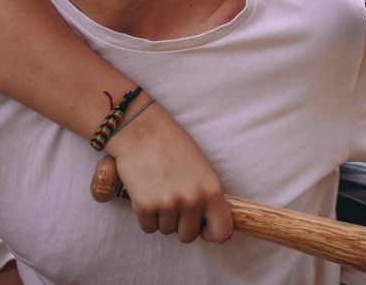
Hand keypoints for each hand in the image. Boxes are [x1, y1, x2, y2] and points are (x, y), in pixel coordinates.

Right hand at [104, 103, 232, 242]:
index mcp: (213, 190)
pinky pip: (148, 228)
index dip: (211, 232)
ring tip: (160, 190)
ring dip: (162, 217)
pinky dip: (146, 216)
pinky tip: (147, 193)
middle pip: (188, 236)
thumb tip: (208, 223)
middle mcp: (193, 200)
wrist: (143, 131)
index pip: (222, 233)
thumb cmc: (174, 146)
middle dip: (180, 224)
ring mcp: (169, 204)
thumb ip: (207, 197)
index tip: (202, 225)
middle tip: (174, 200)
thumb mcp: (203, 170)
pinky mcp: (145, 206)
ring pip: (166, 231)